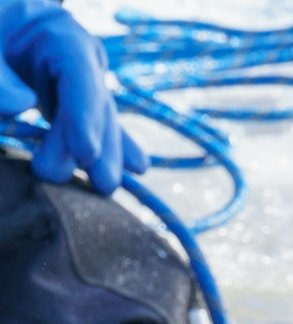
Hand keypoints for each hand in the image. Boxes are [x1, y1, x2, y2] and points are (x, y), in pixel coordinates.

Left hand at [1, 0, 146, 192]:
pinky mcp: (72, 100)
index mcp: (60, 36)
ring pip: (99, 121)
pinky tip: (138, 168)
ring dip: (104, 155)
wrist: (2, 28)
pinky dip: (112, 147)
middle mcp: (80, 60)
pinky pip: (94, 125)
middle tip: (94, 182)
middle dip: (98, 145)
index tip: (85, 152)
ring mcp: (80, 81)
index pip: (80, 75)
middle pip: (95, 105)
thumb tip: (22, 104)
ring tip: (105, 186)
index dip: (85, 114)